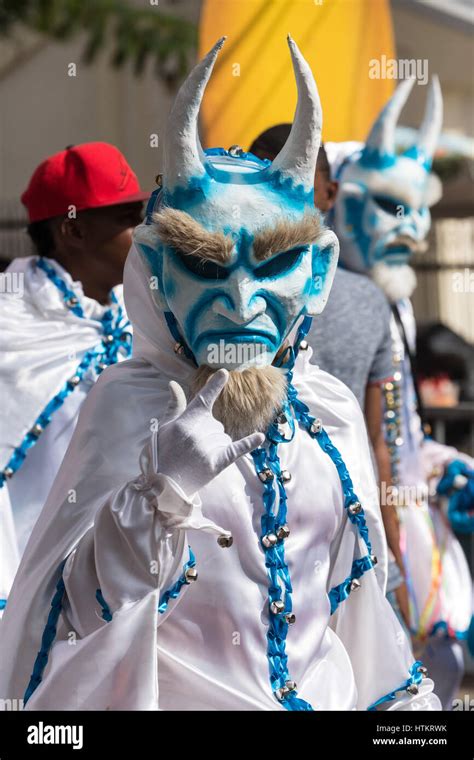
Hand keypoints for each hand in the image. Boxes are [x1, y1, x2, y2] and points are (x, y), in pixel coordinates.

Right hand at [157, 369, 264, 495]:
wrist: (164, 486)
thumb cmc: (161, 455)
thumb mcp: (164, 428)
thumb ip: (175, 406)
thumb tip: (174, 383)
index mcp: (186, 420)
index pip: (204, 398)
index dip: (215, 385)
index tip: (225, 373)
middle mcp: (199, 431)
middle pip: (216, 424)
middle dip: (207, 433)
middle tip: (190, 448)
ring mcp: (208, 447)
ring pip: (224, 436)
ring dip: (215, 444)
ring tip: (197, 457)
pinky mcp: (217, 463)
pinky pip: (237, 449)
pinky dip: (249, 443)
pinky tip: (260, 437)